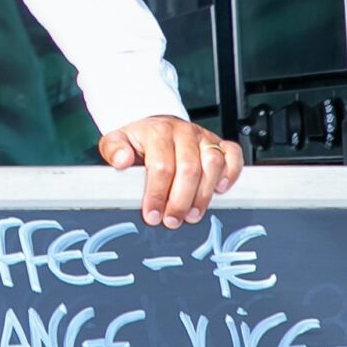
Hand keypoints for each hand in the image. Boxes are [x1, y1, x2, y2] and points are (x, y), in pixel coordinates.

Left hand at [97, 115, 243, 228]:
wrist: (155, 126)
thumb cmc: (139, 140)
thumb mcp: (117, 141)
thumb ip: (114, 149)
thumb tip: (122, 160)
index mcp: (157, 131)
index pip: (161, 165)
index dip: (158, 193)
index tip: (152, 214)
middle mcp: (183, 132)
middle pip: (188, 168)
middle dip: (180, 200)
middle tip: (172, 220)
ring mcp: (203, 137)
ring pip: (213, 164)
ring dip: (204, 194)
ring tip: (192, 214)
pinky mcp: (219, 143)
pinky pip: (233, 155)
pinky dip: (231, 173)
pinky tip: (220, 190)